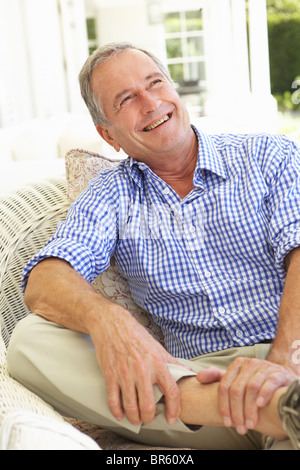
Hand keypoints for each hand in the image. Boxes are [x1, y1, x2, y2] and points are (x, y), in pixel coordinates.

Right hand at [90, 304, 185, 425]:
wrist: (113, 324)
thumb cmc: (136, 336)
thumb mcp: (158, 347)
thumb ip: (173, 362)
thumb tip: (188, 372)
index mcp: (158, 363)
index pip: (172, 392)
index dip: (174, 409)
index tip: (172, 418)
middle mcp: (143, 370)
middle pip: (148, 406)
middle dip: (149, 417)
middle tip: (149, 418)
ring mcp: (125, 374)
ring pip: (131, 407)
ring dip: (135, 418)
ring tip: (136, 419)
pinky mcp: (111, 375)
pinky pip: (114, 401)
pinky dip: (117, 412)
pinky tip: (121, 414)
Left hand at [197, 357, 294, 433]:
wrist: (278, 374)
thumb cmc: (253, 379)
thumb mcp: (235, 377)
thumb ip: (216, 377)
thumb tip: (198, 378)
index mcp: (236, 365)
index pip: (224, 386)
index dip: (224, 406)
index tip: (227, 422)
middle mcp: (248, 364)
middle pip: (237, 390)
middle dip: (237, 412)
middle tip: (240, 428)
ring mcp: (263, 367)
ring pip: (251, 388)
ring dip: (249, 409)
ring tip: (250, 424)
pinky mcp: (276, 373)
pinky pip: (268, 384)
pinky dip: (263, 395)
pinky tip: (260, 406)